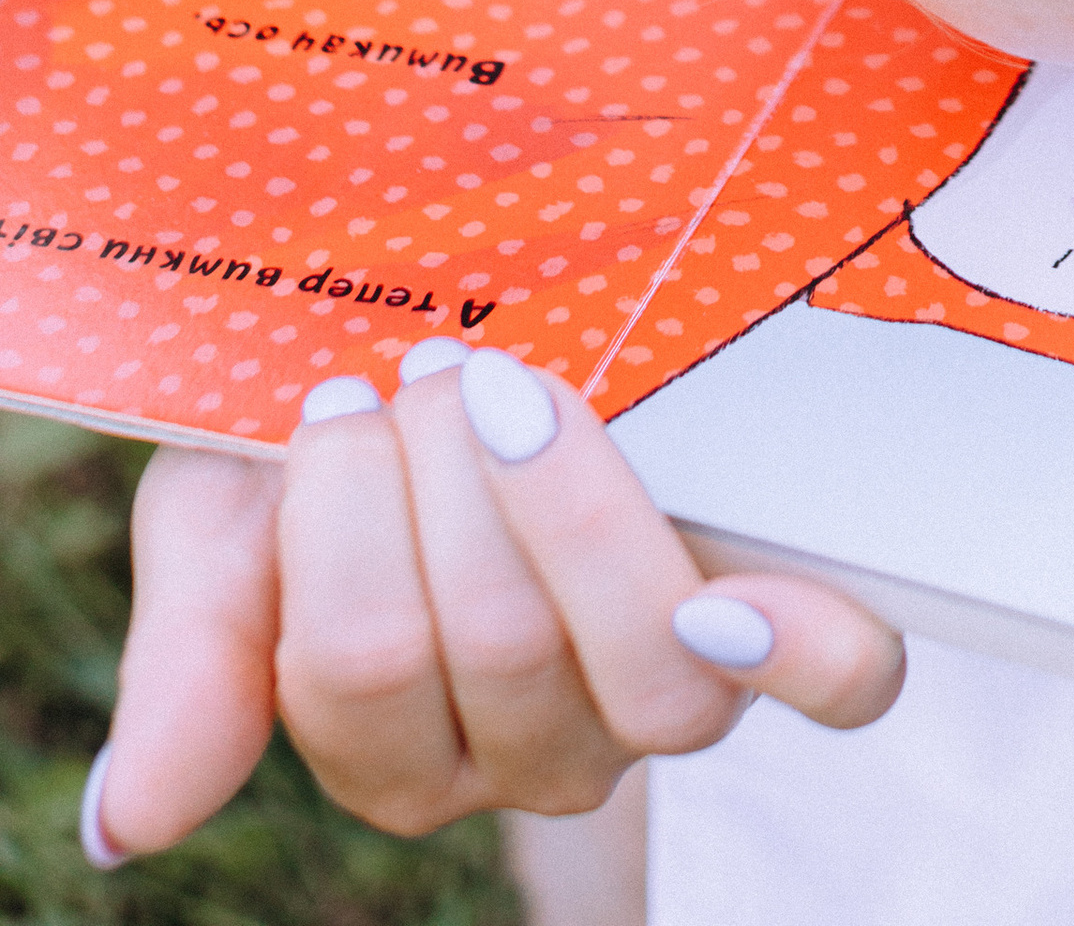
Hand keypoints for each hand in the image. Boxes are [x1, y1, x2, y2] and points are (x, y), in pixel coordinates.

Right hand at [92, 353, 904, 857]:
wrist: (446, 359)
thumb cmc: (328, 451)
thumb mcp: (227, 531)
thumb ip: (193, 663)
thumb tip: (127, 826)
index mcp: (395, 754)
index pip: (365, 665)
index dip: (347, 517)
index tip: (335, 394)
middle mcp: (536, 755)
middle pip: (499, 647)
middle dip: (453, 476)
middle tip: (434, 362)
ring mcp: (657, 696)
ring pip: (642, 661)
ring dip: (578, 503)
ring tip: (523, 388)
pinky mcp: (771, 632)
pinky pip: (834, 684)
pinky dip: (808, 649)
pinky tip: (750, 597)